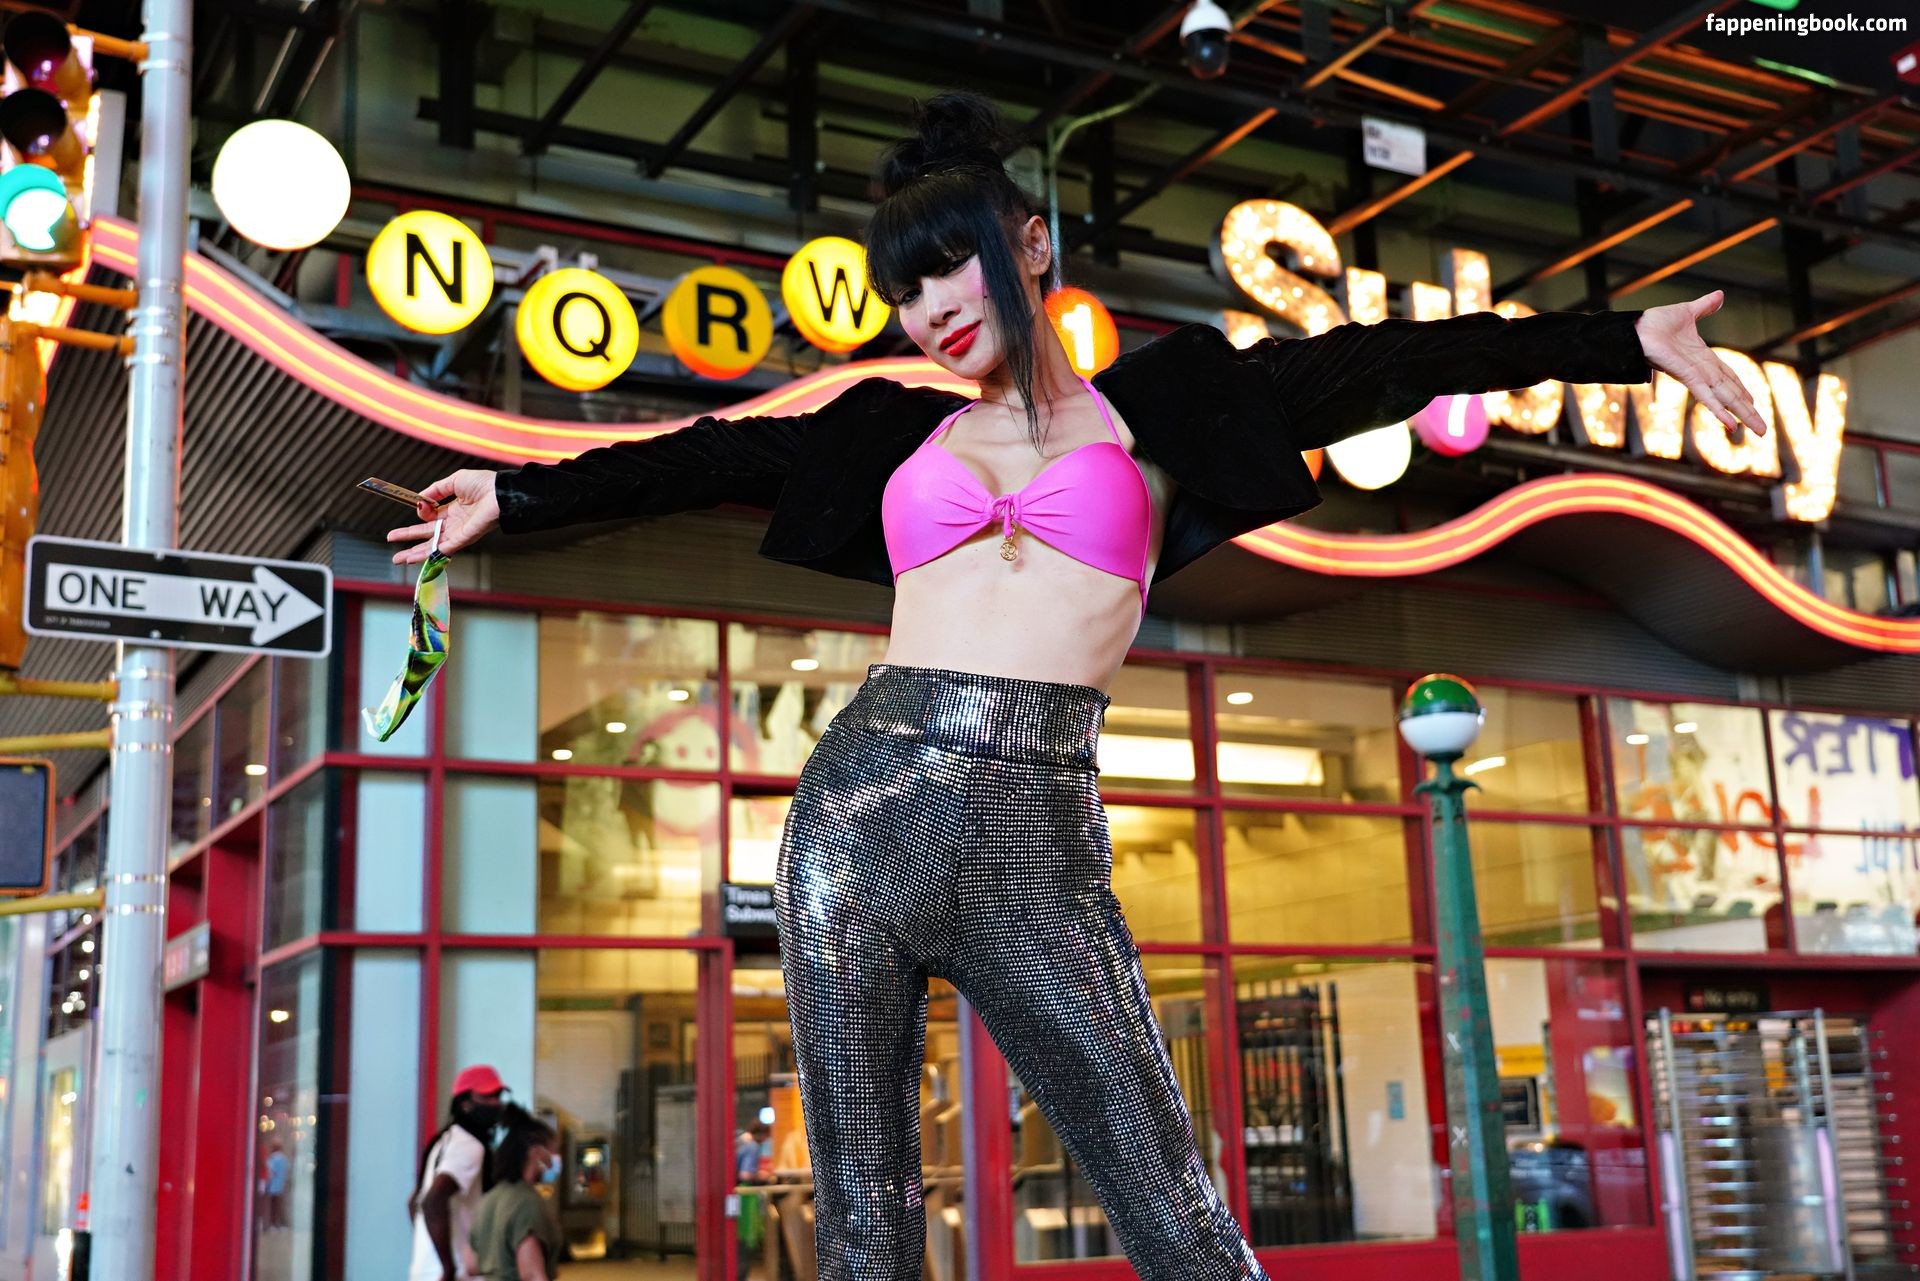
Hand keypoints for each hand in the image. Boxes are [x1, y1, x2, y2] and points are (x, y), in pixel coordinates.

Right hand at [388, 470, 500, 564]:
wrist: (501, 492)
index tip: (419, 504)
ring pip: (432, 546)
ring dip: (415, 552)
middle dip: (408, 539)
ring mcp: (459, 533)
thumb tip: (420, 499)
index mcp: (454, 510)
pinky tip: (416, 558)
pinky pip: (444, 548)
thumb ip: (436, 490)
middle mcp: (455, 524)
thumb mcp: (454, 481)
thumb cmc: (484, 484)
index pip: (431, 517)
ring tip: (398, 559)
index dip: (422, 512)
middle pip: (427, 534)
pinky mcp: (464, 538)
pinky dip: (430, 554)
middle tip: (391, 540)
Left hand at [1633, 291, 1767, 437]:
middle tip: (1763, 429)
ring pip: (1725, 398)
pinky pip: (1706, 395)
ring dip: (1742, 415)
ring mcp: (1695, 375)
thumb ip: (1704, 307)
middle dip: (1748, 411)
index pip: (1729, 378)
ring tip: (1759, 431)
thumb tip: (1720, 296)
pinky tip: (1731, 425)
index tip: (1754, 403)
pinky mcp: (1686, 376)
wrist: (1634, 328)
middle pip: (1731, 393)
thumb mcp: (1687, 312)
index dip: (1742, 390)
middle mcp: (1702, 371)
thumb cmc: (1653, 323)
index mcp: (1703, 358)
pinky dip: (1719, 410)